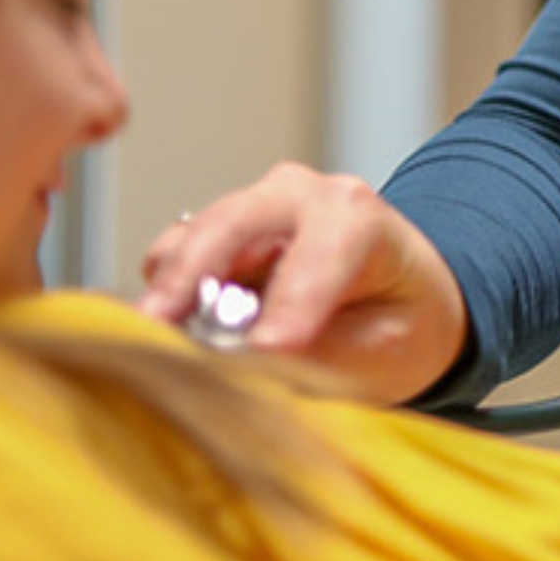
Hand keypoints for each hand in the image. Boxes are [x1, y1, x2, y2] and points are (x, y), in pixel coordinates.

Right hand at [139, 161, 468, 404]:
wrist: (401, 294)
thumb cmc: (401, 318)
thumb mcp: (385, 347)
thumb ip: (323, 355)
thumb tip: (255, 363)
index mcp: (358, 217)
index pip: (320, 252)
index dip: (291, 302)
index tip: (269, 348)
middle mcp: (299, 196)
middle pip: (231, 224)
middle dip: (190, 278)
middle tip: (158, 334)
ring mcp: (250, 209)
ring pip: (188, 241)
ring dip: (169, 294)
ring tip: (162, 346)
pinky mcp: (213, 235)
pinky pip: (171, 259)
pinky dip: (165, 298)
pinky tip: (173, 338)